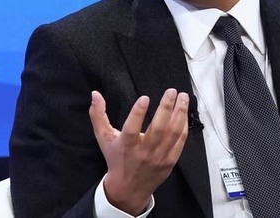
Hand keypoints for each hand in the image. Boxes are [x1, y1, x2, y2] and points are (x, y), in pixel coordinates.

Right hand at [89, 89, 189, 214]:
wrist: (128, 189)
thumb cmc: (116, 158)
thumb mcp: (104, 138)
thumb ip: (98, 115)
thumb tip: (95, 94)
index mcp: (126, 146)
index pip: (132, 129)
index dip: (138, 113)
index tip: (145, 97)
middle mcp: (144, 152)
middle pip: (158, 129)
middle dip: (166, 108)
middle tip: (171, 91)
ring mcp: (159, 157)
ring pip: (173, 133)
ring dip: (180, 113)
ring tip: (183, 97)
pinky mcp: (170, 161)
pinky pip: (180, 142)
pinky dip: (184, 126)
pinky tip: (184, 113)